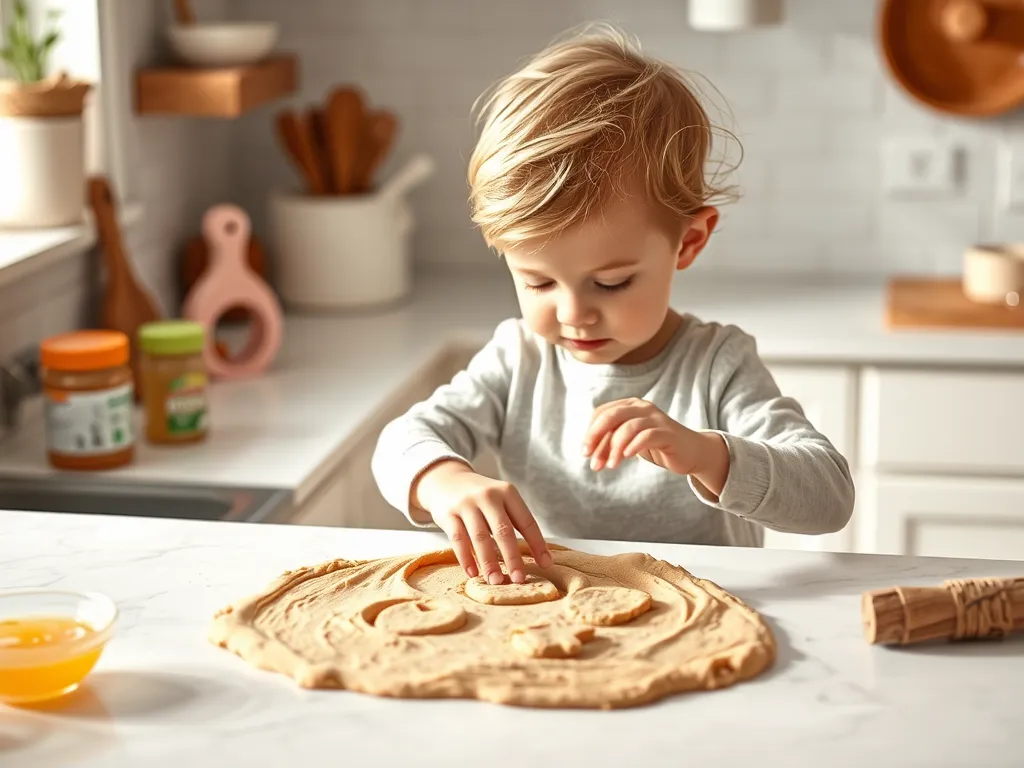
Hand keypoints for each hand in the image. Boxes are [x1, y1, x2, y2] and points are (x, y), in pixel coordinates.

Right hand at [412, 460, 552, 583]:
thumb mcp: (501, 499)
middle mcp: (488, 496)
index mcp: (507, 492)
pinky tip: (473, 573)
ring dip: (489, 562)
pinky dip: (466, 558)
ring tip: (496, 581)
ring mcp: (466, 504)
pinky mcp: (448, 514)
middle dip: (512, 557)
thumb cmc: (481, 497)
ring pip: (480, 537)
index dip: (537, 544)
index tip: (546, 564)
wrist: (445, 480)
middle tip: (519, 579)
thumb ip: (515, 521)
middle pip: (503, 530)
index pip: (526, 521)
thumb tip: (537, 556)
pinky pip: (458, 539)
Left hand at [582, 398, 729, 493]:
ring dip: (614, 447)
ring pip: (628, 427)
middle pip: (612, 416)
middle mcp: (642, 407)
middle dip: (596, 436)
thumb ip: (611, 443)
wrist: (691, 452)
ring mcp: (656, 419)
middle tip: (588, 457)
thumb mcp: (629, 442)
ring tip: (610, 465)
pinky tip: (626, 457)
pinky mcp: (668, 433)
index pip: (602, 414)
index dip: (590, 432)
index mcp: (630, 405)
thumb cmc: (656, 445)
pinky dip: (634, 446)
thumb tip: (588, 453)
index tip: (585, 453)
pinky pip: (647, 436)